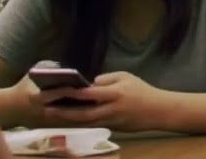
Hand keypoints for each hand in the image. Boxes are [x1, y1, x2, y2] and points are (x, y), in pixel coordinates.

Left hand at [39, 72, 167, 131]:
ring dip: (68, 119)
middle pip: (82, 113)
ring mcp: (111, 121)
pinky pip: (93, 124)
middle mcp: (110, 109)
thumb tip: (89, 84)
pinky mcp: (112, 128)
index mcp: (115, 94)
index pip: (89, 93)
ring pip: (85, 122)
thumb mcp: (126, 77)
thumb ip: (106, 79)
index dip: (72, 92)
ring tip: (53, 114)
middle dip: (64, 112)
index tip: (57, 89)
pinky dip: (80, 121)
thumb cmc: (142, 90)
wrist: (158, 111)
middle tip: (47, 109)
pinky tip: (69, 118)